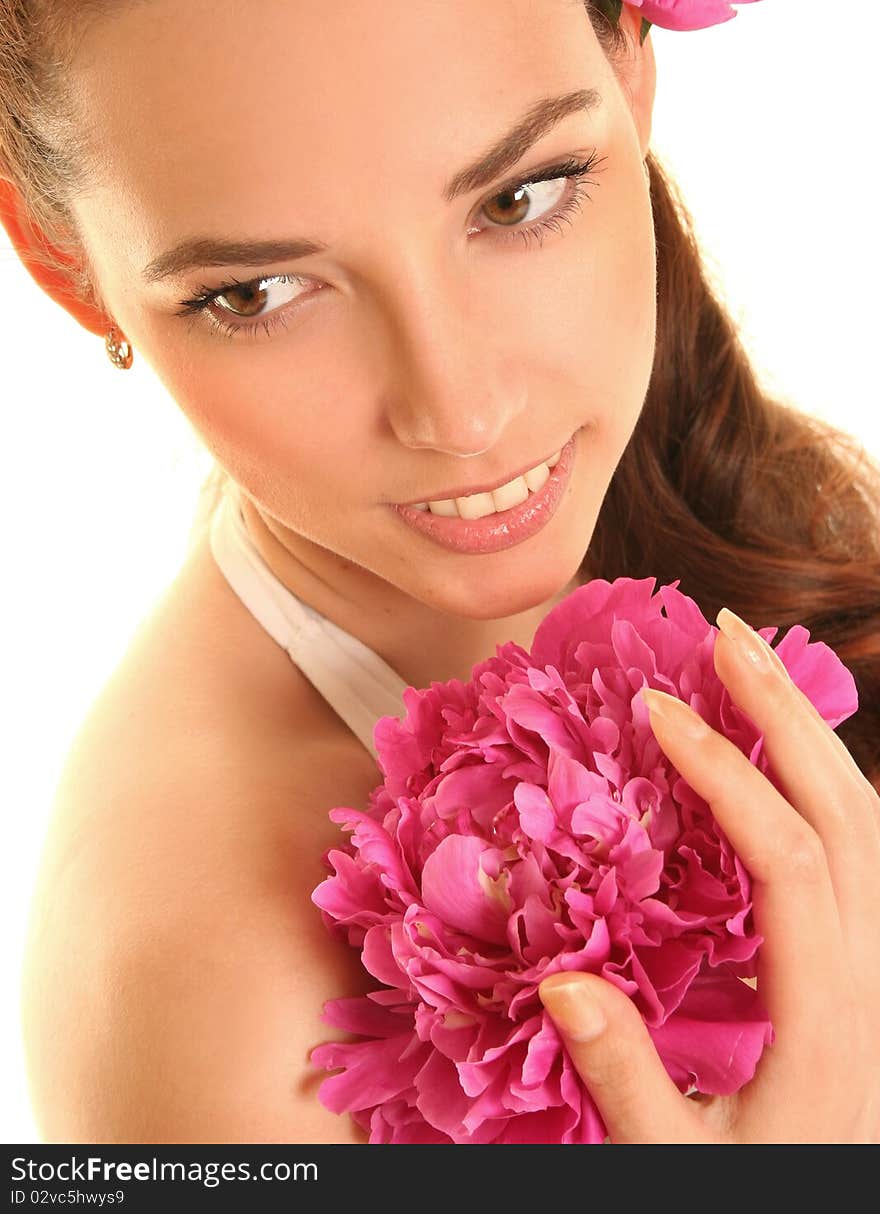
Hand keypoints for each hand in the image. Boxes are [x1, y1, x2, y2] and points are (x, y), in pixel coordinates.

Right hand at [537, 606, 879, 1143]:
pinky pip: (868, 852)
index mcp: (826, 1013)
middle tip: (725, 633)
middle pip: (848, 812)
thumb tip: (564, 982)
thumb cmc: (758, 1188)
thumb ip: (626, 1077)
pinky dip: (832, 781)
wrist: (831, 1210)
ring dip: (816, 733)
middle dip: (786, 711)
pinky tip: (790, 753)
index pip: (787, 857)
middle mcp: (871, 975)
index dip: (727, 774)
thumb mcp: (681, 1163)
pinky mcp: (872, 969)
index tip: (660, 711)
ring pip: (871, 824)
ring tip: (759, 665)